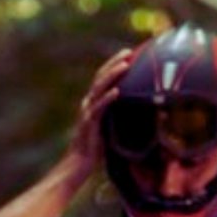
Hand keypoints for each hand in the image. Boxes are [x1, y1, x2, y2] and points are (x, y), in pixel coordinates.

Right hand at [68, 48, 133, 174]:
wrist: (79, 163)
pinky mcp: (89, 123)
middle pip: (100, 77)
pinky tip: (117, 91)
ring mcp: (87, 112)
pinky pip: (99, 108)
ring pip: (99, 88)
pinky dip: (108, 98)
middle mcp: (88, 103)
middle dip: (114, 63)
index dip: (113, 64)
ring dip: (112, 75)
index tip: (128, 54)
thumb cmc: (95, 148)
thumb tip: (137, 110)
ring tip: (125, 65)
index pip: (102, 78)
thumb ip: (117, 116)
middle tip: (129, 52)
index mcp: (92, 102)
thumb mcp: (108, 127)